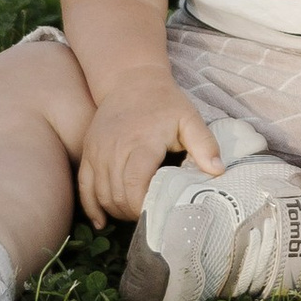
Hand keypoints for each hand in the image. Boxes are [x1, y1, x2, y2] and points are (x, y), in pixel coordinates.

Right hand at [78, 76, 224, 226]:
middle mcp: (115, 149)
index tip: (161, 212)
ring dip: (117, 211)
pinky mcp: (88, 152)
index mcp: (142, 143)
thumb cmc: (164, 102)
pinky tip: (101, 221)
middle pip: (117, 195)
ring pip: (101, 194)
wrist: (131, 79)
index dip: (145, 206)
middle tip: (152, 215)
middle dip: (134, 212)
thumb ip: (204, 144)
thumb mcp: (189, 118)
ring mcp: (98, 151)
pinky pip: (83, 186)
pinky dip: (91, 206)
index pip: (135, 186)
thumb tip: (217, 171)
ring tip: (135, 213)